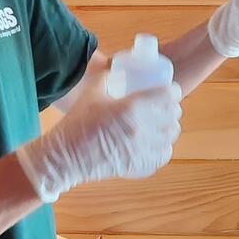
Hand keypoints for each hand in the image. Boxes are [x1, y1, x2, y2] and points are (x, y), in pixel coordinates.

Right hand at [15, 78, 182, 202]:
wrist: (66, 157)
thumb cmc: (77, 123)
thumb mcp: (92, 93)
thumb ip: (107, 78)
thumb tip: (116, 71)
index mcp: (132, 108)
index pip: (167, 96)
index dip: (172, 91)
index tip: (169, 89)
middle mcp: (142, 129)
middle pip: (172, 116)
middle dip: (172, 108)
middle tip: (165, 104)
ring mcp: (142, 150)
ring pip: (170, 137)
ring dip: (169, 128)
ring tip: (162, 123)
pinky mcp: (139, 166)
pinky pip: (163, 156)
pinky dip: (163, 148)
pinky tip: (156, 143)